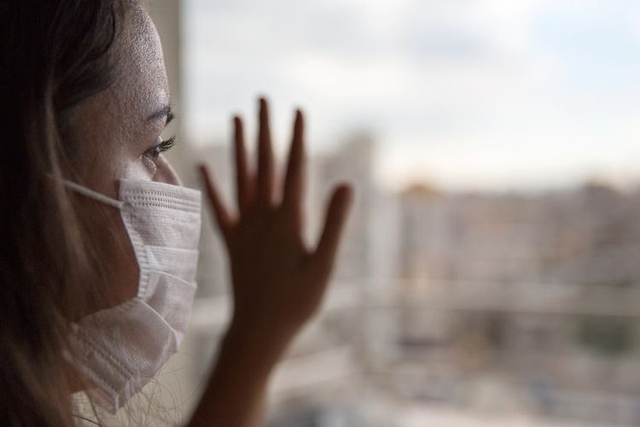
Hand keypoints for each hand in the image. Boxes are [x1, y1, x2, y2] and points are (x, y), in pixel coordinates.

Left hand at [199, 98, 352, 350]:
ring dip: (239, 147)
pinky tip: (204, 166)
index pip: (294, 170)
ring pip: (240, 178)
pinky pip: (220, 208)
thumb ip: (333, 224)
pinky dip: (212, 186)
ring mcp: (244, 228)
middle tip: (263, 99)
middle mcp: (263, 217)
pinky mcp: (231, 241)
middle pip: (264, 165)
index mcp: (288, 220)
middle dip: (265, 130)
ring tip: (237, 118)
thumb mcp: (323, 265)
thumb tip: (345, 184)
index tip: (298, 110)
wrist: (258, 331)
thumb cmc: (297, 303)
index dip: (297, 139)